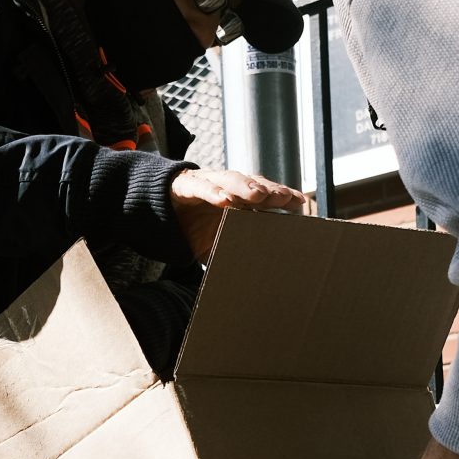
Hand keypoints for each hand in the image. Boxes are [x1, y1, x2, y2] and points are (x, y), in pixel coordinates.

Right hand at [168, 168, 311, 261]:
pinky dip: (212, 192)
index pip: (264, 195)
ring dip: (244, 186)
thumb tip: (252, 279)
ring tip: (258, 195)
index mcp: (238, 199)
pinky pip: (201, 187)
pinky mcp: (186, 186)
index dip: (281, 196)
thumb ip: (234, 252)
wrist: (159, 214)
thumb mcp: (217, 244)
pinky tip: (224, 200)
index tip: (299, 202)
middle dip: (269, 190)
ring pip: (229, 180)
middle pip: (252, 185)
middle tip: (284, 197)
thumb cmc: (194, 228)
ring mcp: (208, 183)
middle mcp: (227, 187)